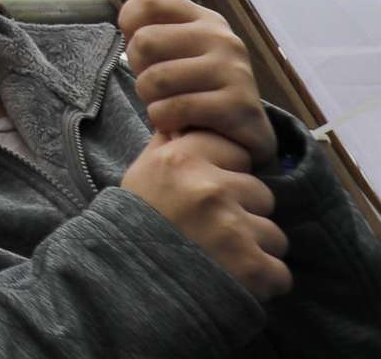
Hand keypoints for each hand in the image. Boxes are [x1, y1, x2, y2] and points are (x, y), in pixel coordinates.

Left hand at [122, 0, 278, 167]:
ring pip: (154, 80)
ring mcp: (233, 71)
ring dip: (150, 100)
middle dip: (139, 70)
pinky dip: (164, 120)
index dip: (129, 21)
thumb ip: (163, 10)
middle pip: (144, 42)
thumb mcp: (182, 44)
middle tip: (157, 84)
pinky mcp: (237, 106)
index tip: (135, 41)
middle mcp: (222, 39)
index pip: (149, 0)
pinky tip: (179, 121)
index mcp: (204, 19)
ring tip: (169, 103)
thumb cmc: (199, 85)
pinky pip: (172, 109)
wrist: (243, 133)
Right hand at [122, 129, 290, 300]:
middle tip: (214, 233)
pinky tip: (235, 283)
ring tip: (223, 261)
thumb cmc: (135, 225)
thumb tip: (186, 119)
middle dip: (245, 214)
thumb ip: (170, 145)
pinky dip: (263, 283)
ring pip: (274, 235)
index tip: (208, 195)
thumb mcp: (143, 174)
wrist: (124, 286)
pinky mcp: (252, 267)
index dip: (227, 174)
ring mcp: (233, 228)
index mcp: (182, 160)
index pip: (236, 152)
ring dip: (255, 250)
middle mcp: (210, 188)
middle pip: (261, 194)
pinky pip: (280, 273)